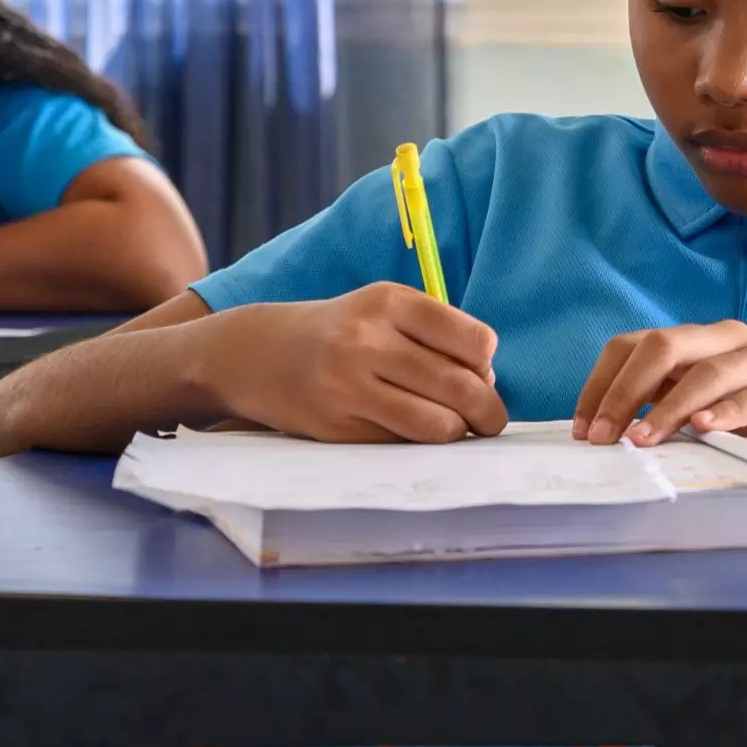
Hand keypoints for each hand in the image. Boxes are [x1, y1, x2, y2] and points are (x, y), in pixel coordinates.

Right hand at [192, 283, 508, 443]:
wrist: (256, 353)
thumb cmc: (340, 331)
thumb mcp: (383, 310)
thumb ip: (435, 336)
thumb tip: (488, 383)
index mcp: (389, 302)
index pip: (474, 341)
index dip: (487, 365)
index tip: (481, 373)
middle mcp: (368, 340)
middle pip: (463, 388)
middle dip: (489, 411)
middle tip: (490, 420)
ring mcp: (349, 386)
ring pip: (438, 425)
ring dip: (458, 433)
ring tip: (455, 428)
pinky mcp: (335, 426)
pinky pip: (402, 444)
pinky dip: (418, 443)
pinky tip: (409, 429)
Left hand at [573, 321, 746, 450]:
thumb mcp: (709, 409)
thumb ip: (667, 408)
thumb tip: (607, 435)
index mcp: (699, 343)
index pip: (634, 345)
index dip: (601, 382)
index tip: (583, 428)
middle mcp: (728, 341)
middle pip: (664, 347)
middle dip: (625, 391)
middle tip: (604, 437)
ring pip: (709, 371)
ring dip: (670, 408)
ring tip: (642, 441)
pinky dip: (730, 410)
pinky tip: (705, 429)